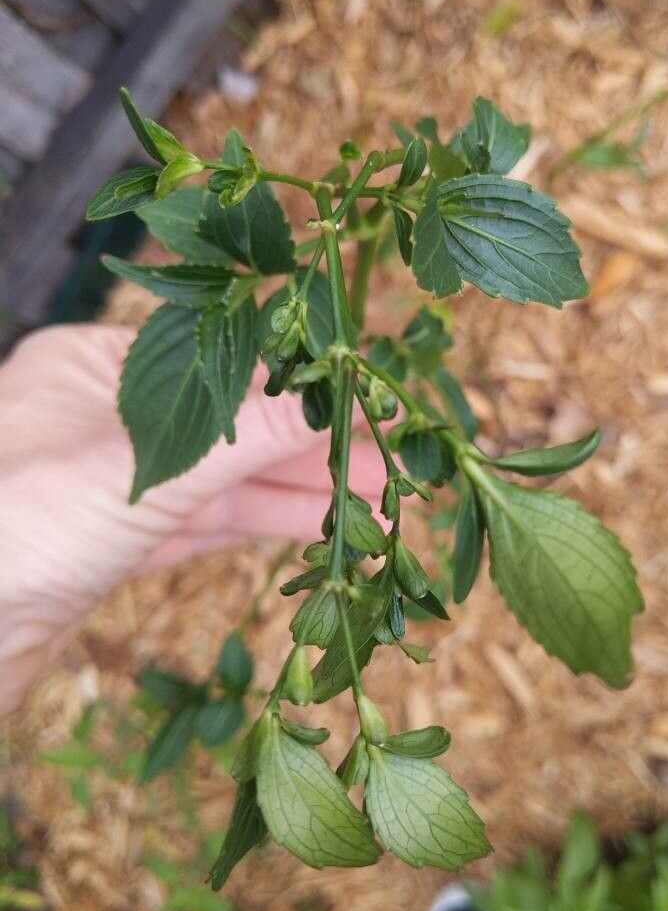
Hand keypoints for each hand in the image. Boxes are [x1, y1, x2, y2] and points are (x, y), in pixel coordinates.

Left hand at [0, 324, 384, 714]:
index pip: (220, 364)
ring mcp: (108, 485)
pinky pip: (200, 526)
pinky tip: (313, 528)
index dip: (298, 390)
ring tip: (371, 510)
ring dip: (294, 495)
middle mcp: (104, 419)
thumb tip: (327, 403)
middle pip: (230, 427)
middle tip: (388, 472)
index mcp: (95, 365)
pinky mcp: (113, 546)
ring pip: (220, 483)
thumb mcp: (148, 465)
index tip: (361, 407)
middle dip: (310, 452)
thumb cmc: (18, 523)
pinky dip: (255, 527)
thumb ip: (246, 435)